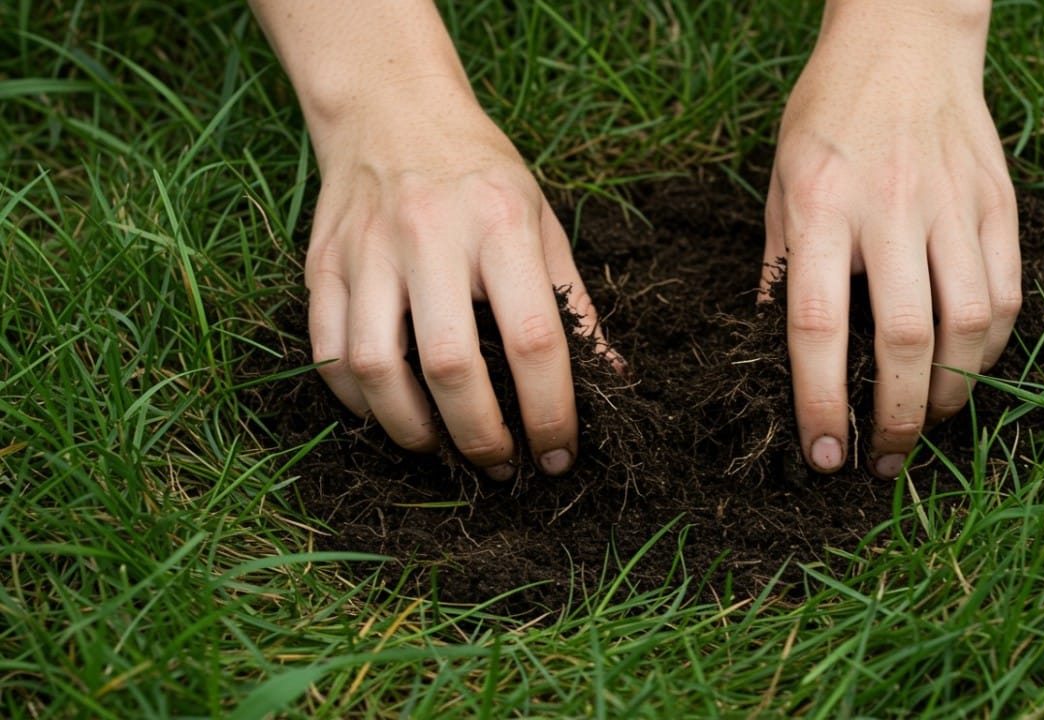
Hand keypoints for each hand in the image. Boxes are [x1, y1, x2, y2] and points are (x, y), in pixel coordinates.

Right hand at [302, 77, 601, 479]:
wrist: (391, 108)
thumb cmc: (481, 174)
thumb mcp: (543, 221)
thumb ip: (573, 305)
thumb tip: (609, 383)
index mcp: (502, 225)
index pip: (534, 340)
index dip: (551, 412)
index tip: (558, 455)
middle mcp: (430, 235)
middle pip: (450, 366)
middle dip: (480, 436)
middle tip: (500, 466)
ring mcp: (367, 251)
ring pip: (376, 368)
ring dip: (412, 430)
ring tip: (441, 448)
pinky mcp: (322, 263)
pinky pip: (328, 353)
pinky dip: (358, 401)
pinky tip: (389, 413)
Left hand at [761, 1, 1020, 477]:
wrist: (904, 41)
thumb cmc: (828, 115)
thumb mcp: (779, 183)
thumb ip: (780, 268)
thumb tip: (775, 353)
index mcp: (820, 207)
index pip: (820, 327)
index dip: (822, 402)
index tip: (825, 454)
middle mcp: (891, 208)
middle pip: (907, 339)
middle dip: (897, 418)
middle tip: (884, 459)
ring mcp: (953, 204)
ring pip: (970, 324)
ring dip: (950, 391)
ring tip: (926, 419)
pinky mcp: (998, 202)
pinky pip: (1009, 293)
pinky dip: (993, 348)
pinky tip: (967, 368)